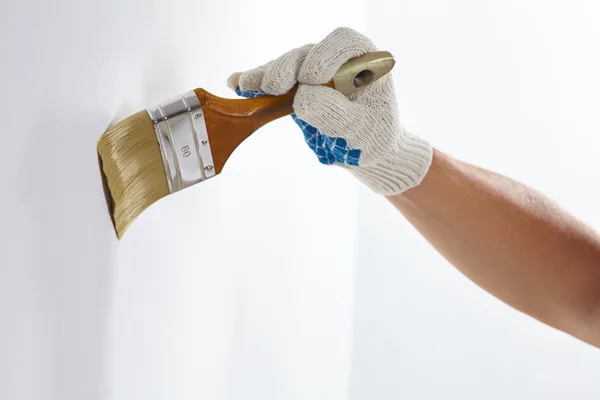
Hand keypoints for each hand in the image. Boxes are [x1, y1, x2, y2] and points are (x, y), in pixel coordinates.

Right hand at [227, 27, 432, 194]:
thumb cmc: (372, 138)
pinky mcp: (296, 86)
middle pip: (308, 53)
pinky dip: (257, 83)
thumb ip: (336, 113)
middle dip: (287, 67)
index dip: (324, 55)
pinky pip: (276, 80)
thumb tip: (303, 97)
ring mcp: (314, 71)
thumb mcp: (361, 131)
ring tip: (244, 85)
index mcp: (363, 60)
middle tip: (273, 85)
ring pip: (287, 66)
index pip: (343, 43)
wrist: (366, 152)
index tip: (310, 78)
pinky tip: (236, 83)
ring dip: (265, 75)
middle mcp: (337, 59)